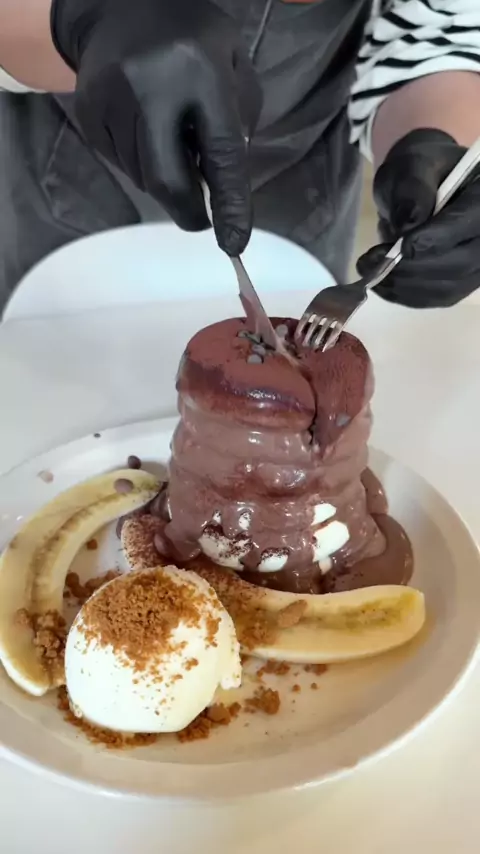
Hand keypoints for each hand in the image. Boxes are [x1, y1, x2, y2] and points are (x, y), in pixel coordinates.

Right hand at [51, 0, 261, 254]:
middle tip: (202, 218)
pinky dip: (142, 164)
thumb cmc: (193, 40)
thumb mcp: (234, 64)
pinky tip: (147, 132)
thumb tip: (225, 186)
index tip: (234, 242)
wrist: (121, 5)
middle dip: (187, 211)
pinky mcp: (89, 113)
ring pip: (143, 177)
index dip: (229, 204)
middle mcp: (151, 87)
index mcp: (201, 72)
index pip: (220, 154)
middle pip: (165, 180)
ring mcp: (112, 100)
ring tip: (174, 143)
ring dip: (166, 180)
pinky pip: (121, 164)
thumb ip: (238, 121)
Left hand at [357, 129, 479, 307]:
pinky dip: (410, 296)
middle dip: (413, 268)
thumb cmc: (419, 170)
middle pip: (463, 263)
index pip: (469, 223)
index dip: (435, 240)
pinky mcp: (466, 279)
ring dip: (407, 287)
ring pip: (451, 287)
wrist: (422, 186)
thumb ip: (412, 188)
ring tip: (372, 273)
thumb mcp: (412, 165)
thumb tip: (410, 222)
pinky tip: (385, 286)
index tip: (398, 247)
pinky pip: (442, 297)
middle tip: (372, 263)